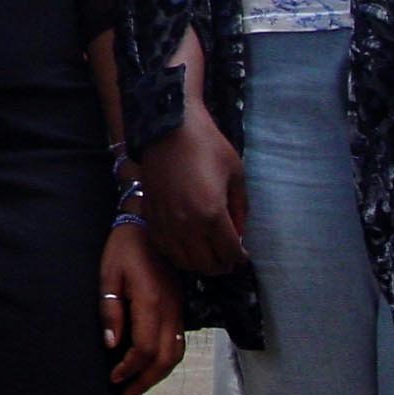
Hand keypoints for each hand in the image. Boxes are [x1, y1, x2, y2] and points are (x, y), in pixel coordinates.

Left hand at [99, 221, 185, 394]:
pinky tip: (151, 367)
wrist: (148, 224)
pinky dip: (166, 361)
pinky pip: (178, 342)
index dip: (129, 369)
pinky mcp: (180, 307)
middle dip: (145, 381)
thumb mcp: (108, 274)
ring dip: (157, 375)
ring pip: (176, 353)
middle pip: (165, 358)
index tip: (113, 379)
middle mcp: (170, 309)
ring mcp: (178, 309)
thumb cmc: (124, 247)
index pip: (144, 348)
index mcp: (151, 301)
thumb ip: (111, 311)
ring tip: (137, 388)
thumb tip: (111, 345)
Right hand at [139, 101, 248, 274]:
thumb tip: (238, 233)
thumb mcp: (236, 175)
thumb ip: (240, 209)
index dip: (240, 259)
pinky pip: (164, 248)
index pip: (229, 253)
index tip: (243, 256)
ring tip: (207, 254)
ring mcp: (166, 222)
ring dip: (199, 263)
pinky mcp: (150, 216)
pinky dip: (177, 254)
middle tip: (227, 258)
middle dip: (221, 265)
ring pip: (183, 261)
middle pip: (206, 264)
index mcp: (212, 214)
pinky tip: (185, 246)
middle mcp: (187, 225)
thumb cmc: (208, 146)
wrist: (168, 128)